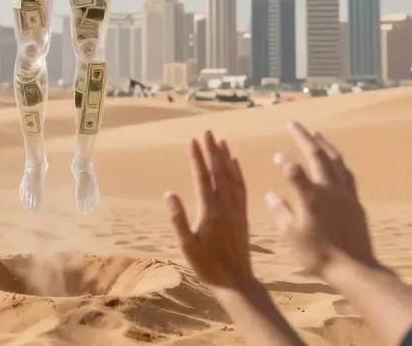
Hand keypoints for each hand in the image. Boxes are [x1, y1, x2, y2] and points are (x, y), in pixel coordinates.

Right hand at [166, 131, 257, 291]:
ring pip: (232, 177)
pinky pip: (241, 188)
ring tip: (220, 140)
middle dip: (212, 150)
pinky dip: (238, 172)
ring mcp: (237, 209)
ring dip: (226, 157)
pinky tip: (235, 163)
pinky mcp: (243, 214)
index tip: (193, 140)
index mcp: (211, 211)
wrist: (237, 280)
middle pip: (219, 172)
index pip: (203, 178)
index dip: (197, 158)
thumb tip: (168, 193)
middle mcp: (226, 206)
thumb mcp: (187, 246)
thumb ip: (178, 219)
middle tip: (206, 131)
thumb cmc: (207, 266)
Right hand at [265, 122, 377, 278]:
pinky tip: (334, 159)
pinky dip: (337, 161)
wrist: (354, 268)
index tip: (276, 155)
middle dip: (303, 137)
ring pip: (335, 160)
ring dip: (324, 144)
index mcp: (311, 198)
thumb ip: (280, 212)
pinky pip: (346, 173)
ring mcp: (345, 193)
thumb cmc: (318, 254)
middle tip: (293, 123)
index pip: (294, 171)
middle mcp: (330, 189)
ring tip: (315, 133)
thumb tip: (270, 195)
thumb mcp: (291, 236)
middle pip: (316, 155)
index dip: (284, 162)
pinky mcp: (355, 201)